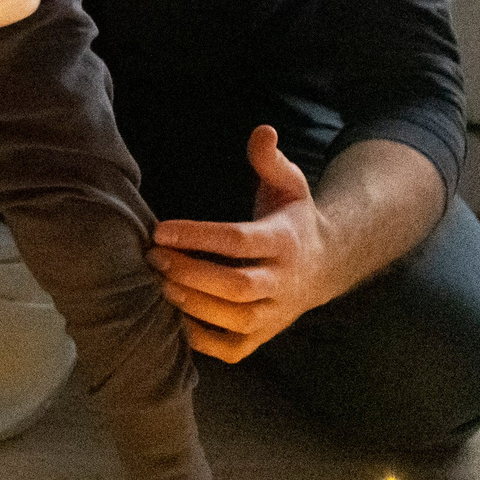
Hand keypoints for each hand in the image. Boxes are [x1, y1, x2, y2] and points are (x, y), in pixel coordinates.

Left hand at [146, 127, 335, 362]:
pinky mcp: (265, 335)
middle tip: (153, 259)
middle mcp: (283, 281)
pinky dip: (203, 341)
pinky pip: (234, 348)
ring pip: (236, 319)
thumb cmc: (293, 219)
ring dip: (193, 306)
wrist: (325, 265)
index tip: (160, 230)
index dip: (198, 236)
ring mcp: (276, 314)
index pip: (239, 241)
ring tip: (159, 284)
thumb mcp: (290, 183)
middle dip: (191, 274)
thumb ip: (270, 159)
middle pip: (237, 287)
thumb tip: (262, 131)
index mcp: (286, 241)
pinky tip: (175, 319)